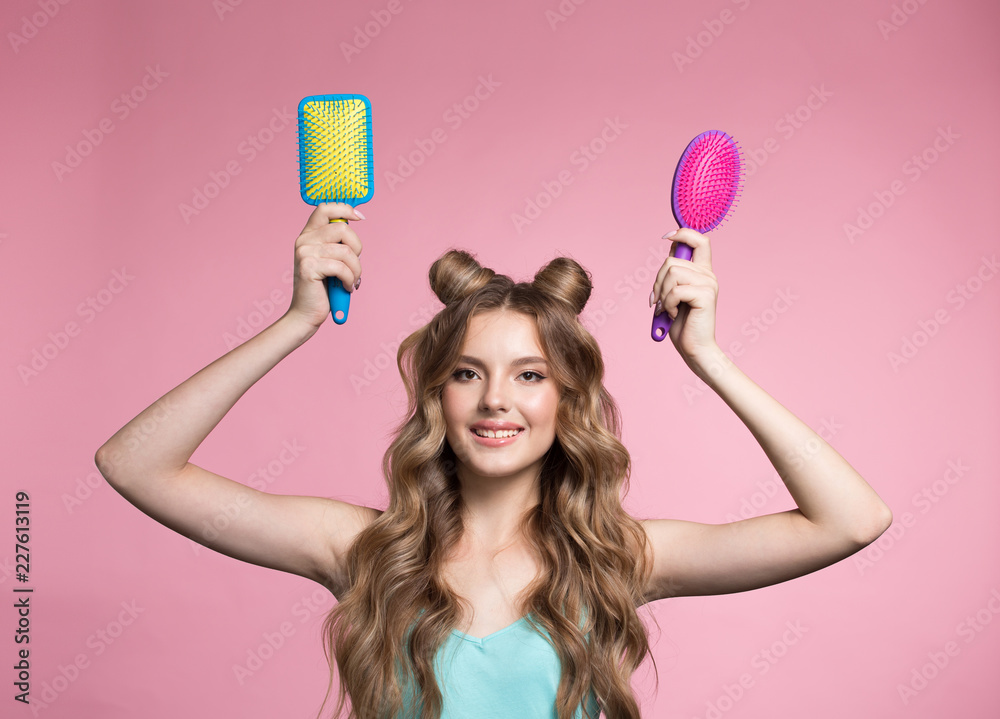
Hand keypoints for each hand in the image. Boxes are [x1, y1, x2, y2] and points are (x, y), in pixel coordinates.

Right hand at [285, 203, 363, 329]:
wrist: (306, 314)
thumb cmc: (322, 289)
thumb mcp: (330, 260)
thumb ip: (337, 242)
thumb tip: (355, 220)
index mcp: (308, 235)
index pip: (324, 208)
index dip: (344, 208)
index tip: (360, 217)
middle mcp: (304, 241)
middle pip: (342, 229)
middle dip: (357, 248)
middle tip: (355, 266)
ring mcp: (305, 253)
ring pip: (346, 251)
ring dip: (356, 270)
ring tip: (352, 281)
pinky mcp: (309, 267)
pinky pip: (342, 268)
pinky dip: (350, 280)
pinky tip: (346, 288)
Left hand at [650, 228, 719, 365]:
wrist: (694, 348)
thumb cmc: (682, 324)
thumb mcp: (673, 293)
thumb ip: (674, 273)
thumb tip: (669, 248)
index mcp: (702, 272)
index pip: (699, 240)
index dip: (682, 233)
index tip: (666, 237)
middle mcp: (708, 275)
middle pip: (671, 261)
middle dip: (657, 282)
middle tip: (658, 300)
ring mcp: (709, 284)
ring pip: (671, 273)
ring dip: (661, 294)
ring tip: (667, 308)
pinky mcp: (706, 295)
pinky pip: (675, 290)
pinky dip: (667, 304)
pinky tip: (674, 314)